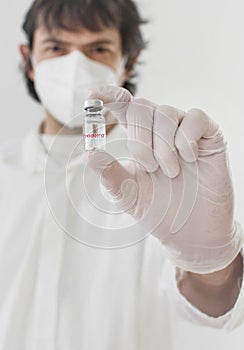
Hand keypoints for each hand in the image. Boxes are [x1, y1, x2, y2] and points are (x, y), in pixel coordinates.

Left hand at [86, 86, 242, 272]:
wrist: (192, 232)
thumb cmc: (159, 211)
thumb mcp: (129, 194)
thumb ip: (109, 174)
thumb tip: (88, 154)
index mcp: (140, 140)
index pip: (123, 108)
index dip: (108, 97)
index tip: (91, 98)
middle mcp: (161, 131)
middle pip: (141, 107)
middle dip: (140, 138)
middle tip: (149, 167)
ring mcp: (184, 132)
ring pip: (166, 112)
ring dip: (163, 145)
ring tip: (170, 171)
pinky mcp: (209, 136)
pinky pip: (195, 117)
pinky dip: (187, 137)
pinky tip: (189, 158)